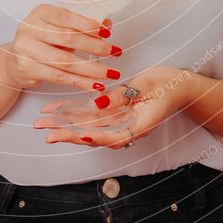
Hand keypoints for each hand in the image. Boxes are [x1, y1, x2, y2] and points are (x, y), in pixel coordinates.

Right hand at [0, 4, 119, 90]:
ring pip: (65, 61)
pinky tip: (95, 84)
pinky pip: (59, 77)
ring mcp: (26, 49)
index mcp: (40, 12)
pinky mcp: (27, 69)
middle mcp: (30, 28)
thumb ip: (81, 25)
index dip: (87, 24)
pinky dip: (80, 82)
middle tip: (115, 52)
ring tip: (110, 73)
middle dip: (95, 47)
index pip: (66, 17)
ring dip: (92, 69)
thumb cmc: (43, 41)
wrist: (14, 61)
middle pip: (68, 39)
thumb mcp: (59, 28)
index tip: (107, 32)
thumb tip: (107, 23)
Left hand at [33, 65, 191, 148]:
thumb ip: (122, 96)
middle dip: (68, 134)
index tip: (76, 136)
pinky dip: (74, 113)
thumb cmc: (167, 85)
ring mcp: (120, 122)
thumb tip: (97, 102)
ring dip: (65, 124)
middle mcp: (126, 129)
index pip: (112, 137)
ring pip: (88, 126)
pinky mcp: (115, 113)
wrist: (180, 85)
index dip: (93, 137)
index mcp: (138, 127)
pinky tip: (57, 111)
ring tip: (42, 123)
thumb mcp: (146, 87)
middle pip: (94, 135)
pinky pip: (92, 117)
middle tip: (45, 133)